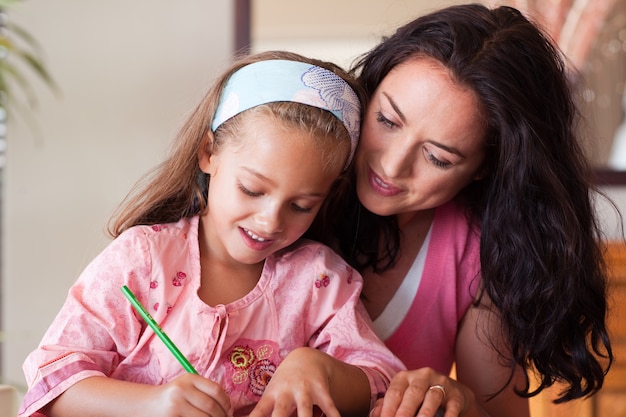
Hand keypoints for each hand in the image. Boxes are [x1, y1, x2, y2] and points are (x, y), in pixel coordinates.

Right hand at [44, 374, 232, 416]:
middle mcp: (181, 390)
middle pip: (212, 408)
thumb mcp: (185, 387)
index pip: (217, 391)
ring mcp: (175, 406)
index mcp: (189, 378)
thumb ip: (204, 391)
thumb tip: (228, 407)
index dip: (227, 405)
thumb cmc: (170, 398)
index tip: (229, 413)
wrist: (142, 405)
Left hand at [249, 347, 341, 416]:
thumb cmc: (283, 384)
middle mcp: (287, 392)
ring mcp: (305, 390)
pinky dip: (334, 416)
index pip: (259, 412)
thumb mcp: (270, 393)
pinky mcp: (322, 391)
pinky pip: (330, 406)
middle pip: (281, 411)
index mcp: (272, 395)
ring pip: (305, 410)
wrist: (306, 358)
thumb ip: (261, 412)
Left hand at [369, 368, 474, 416]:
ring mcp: (441, 383)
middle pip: (412, 393)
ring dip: (425, 412)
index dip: (388, 409)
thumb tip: (374, 415)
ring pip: (432, 396)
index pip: (394, 393)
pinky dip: (449, 415)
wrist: (451, 392)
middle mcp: (422, 376)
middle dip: (405, 410)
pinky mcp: (456, 394)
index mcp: (404, 377)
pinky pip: (452, 405)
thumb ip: (387, 404)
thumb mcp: (403, 396)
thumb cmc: (419, 396)